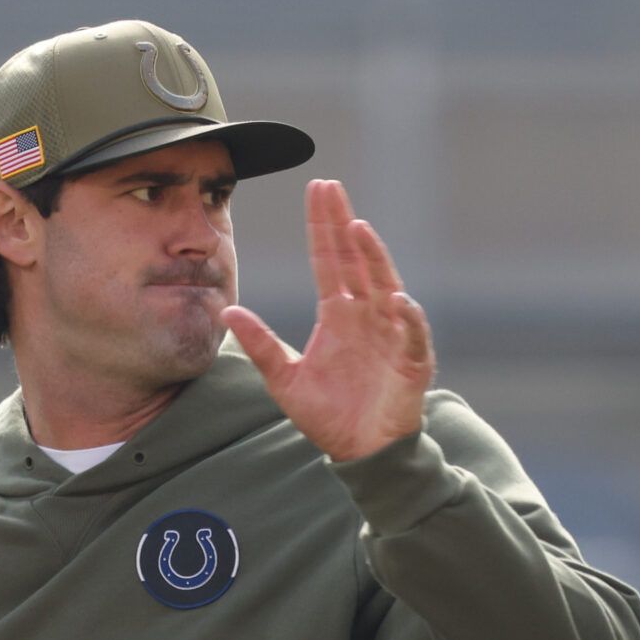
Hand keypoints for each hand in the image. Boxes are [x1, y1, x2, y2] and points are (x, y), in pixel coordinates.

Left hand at [221, 180, 433, 462]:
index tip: (316, 189)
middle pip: (356, 260)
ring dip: (375, 259)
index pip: (329, 259)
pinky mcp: (411, 363)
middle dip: (343, 224)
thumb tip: (227, 311)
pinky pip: (411, 337)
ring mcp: (392, 334)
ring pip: (386, 287)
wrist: (359, 450)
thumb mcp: (283, 378)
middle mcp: (367, 315)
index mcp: (338, 313)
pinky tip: (397, 301)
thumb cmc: (327, 413)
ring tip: (359, 230)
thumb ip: (260, 343)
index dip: (322, 226)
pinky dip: (407, 320)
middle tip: (331, 188)